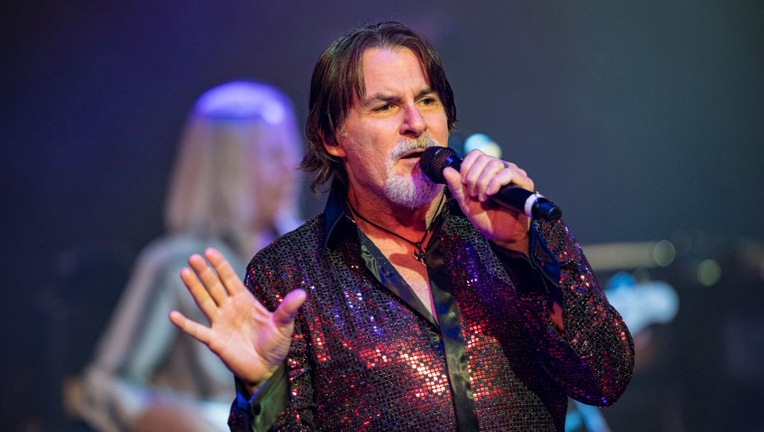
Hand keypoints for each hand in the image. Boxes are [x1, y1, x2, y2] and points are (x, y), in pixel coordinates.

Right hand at [169, 248, 305, 389]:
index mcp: (245, 301)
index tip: (209, 251)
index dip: (220, 265)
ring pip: (204, 301)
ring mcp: (220, 323)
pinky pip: (197, 331)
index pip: (230, 279)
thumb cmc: (275, 345)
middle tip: (193, 256)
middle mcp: (229, 308)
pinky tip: (173, 315)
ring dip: (194, 288)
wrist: (266, 369)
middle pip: (214, 286)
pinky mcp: (215, 340)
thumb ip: (288, 308)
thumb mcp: (284, 325)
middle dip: (205, 272)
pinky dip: (185, 324)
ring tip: (184, 272)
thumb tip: (303, 293)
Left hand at [442, 149, 531, 253]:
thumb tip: (447, 170)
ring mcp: (514, 175)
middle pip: (484, 159)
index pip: (476, 154)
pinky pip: (509, 173)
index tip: (464, 184)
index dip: (466, 166)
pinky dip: (496, 182)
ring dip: (483, 182)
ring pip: (495, 164)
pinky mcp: (525, 183)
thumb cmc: (485, 217)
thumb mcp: (465, 202)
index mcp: (487, 170)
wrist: (500, 234)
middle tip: (474, 194)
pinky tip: (491, 194)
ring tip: (483, 197)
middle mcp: (502, 168)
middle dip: (473, 178)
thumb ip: (456, 187)